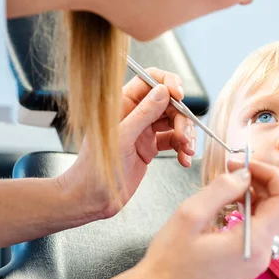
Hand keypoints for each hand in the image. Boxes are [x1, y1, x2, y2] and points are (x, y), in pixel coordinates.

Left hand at [61, 68, 196, 219]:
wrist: (91, 199)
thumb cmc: (94, 170)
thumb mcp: (122, 139)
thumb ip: (143, 114)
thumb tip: (163, 91)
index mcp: (122, 104)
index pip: (149, 80)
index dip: (168, 83)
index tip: (180, 96)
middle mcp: (133, 114)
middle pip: (168, 103)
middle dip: (181, 117)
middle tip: (184, 136)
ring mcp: (142, 131)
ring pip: (174, 122)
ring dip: (185, 134)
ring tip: (187, 150)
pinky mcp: (149, 147)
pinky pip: (173, 141)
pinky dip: (182, 148)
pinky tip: (184, 159)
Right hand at [138, 160, 278, 278]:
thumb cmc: (170, 256)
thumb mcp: (191, 214)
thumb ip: (222, 189)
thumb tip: (245, 174)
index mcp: (256, 243)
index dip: (271, 175)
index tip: (245, 163)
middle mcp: (264, 254)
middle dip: (265, 182)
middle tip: (236, 169)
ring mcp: (258, 262)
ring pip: (274, 218)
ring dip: (260, 195)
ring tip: (232, 184)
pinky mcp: (248, 264)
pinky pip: (263, 231)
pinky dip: (254, 211)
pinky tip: (232, 204)